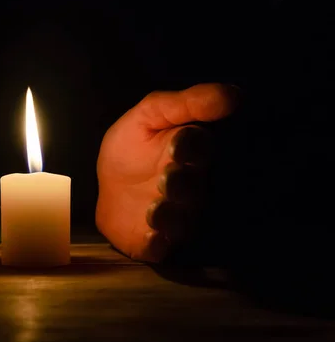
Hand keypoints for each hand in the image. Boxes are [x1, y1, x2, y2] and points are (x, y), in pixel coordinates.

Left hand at [96, 83, 238, 261]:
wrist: (108, 186)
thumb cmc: (133, 148)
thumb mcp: (148, 116)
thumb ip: (184, 104)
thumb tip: (232, 94)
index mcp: (190, 152)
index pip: (199, 148)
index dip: (190, 146)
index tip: (177, 143)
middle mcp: (189, 187)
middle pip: (193, 187)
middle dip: (180, 182)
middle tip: (166, 176)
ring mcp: (174, 216)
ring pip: (181, 221)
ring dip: (169, 215)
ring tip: (154, 208)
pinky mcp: (155, 240)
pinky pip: (161, 247)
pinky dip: (156, 244)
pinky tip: (150, 236)